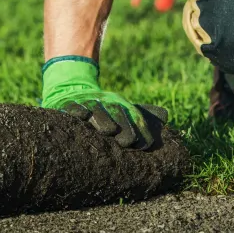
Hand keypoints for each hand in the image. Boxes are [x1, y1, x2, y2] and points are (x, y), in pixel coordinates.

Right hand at [41, 57, 168, 149]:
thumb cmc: (104, 106)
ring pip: (96, 109)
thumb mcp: (122, 108)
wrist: (73, 87)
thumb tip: (166, 116)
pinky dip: (76, 110)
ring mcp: (87, 101)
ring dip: (102, 119)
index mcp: (120, 104)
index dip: (140, 129)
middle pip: (116, 112)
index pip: (133, 116)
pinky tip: (81, 116)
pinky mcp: (68, 103)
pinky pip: (71, 106)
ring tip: (108, 130)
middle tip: (128, 142)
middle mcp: (106, 101)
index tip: (145, 144)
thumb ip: (143, 114)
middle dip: (124, 126)